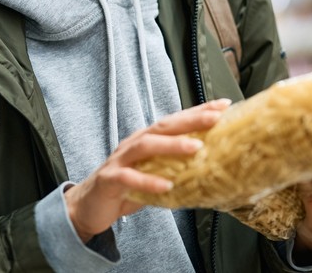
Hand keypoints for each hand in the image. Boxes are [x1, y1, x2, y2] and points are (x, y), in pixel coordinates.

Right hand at [63, 98, 230, 241]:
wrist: (88, 206)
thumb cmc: (125, 188)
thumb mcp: (153, 174)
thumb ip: (174, 167)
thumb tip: (210, 167)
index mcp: (145, 140)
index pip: (174, 121)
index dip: (197, 112)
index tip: (223, 105)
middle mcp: (133, 145)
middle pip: (162, 127)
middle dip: (190, 120)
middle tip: (215, 117)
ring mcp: (119, 160)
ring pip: (146, 147)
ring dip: (172, 146)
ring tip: (196, 148)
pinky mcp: (109, 180)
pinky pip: (129, 178)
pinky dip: (148, 181)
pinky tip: (167, 186)